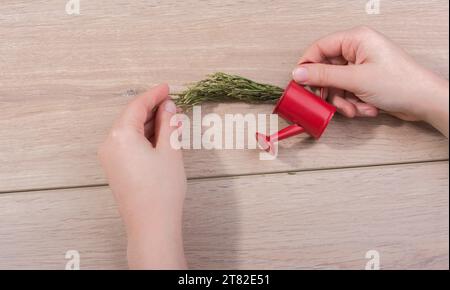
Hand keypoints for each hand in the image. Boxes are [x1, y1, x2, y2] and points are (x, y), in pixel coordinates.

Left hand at [98, 84, 186, 268]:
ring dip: (148, 123)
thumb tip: (168, 108)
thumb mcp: (170, 151)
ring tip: (170, 120)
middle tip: (172, 103)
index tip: (167, 88)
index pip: (137, 106)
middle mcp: (109, 144)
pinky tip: (158, 136)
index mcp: (121, 135)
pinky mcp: (114, 169)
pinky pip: (127, 144)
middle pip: (131, 117)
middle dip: (152, 109)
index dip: (154, 95)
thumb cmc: (161, 190)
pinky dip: (143, 137)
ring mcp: (110, 158)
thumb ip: (169, 125)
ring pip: (129, 131)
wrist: (151, 224)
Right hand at [292, 26, 448, 136]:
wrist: (425, 102)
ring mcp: (361, 67)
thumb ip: (323, 76)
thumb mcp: (356, 79)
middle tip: (329, 102)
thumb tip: (299, 73)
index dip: (307, 66)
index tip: (299, 83)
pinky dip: (353, 103)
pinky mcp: (365, 81)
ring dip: (343, 101)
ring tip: (355, 108)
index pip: (320, 48)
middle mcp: (358, 50)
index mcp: (356, 39)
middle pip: (326, 70)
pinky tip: (366, 108)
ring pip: (336, 85)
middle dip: (330, 91)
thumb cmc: (401, 83)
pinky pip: (347, 93)